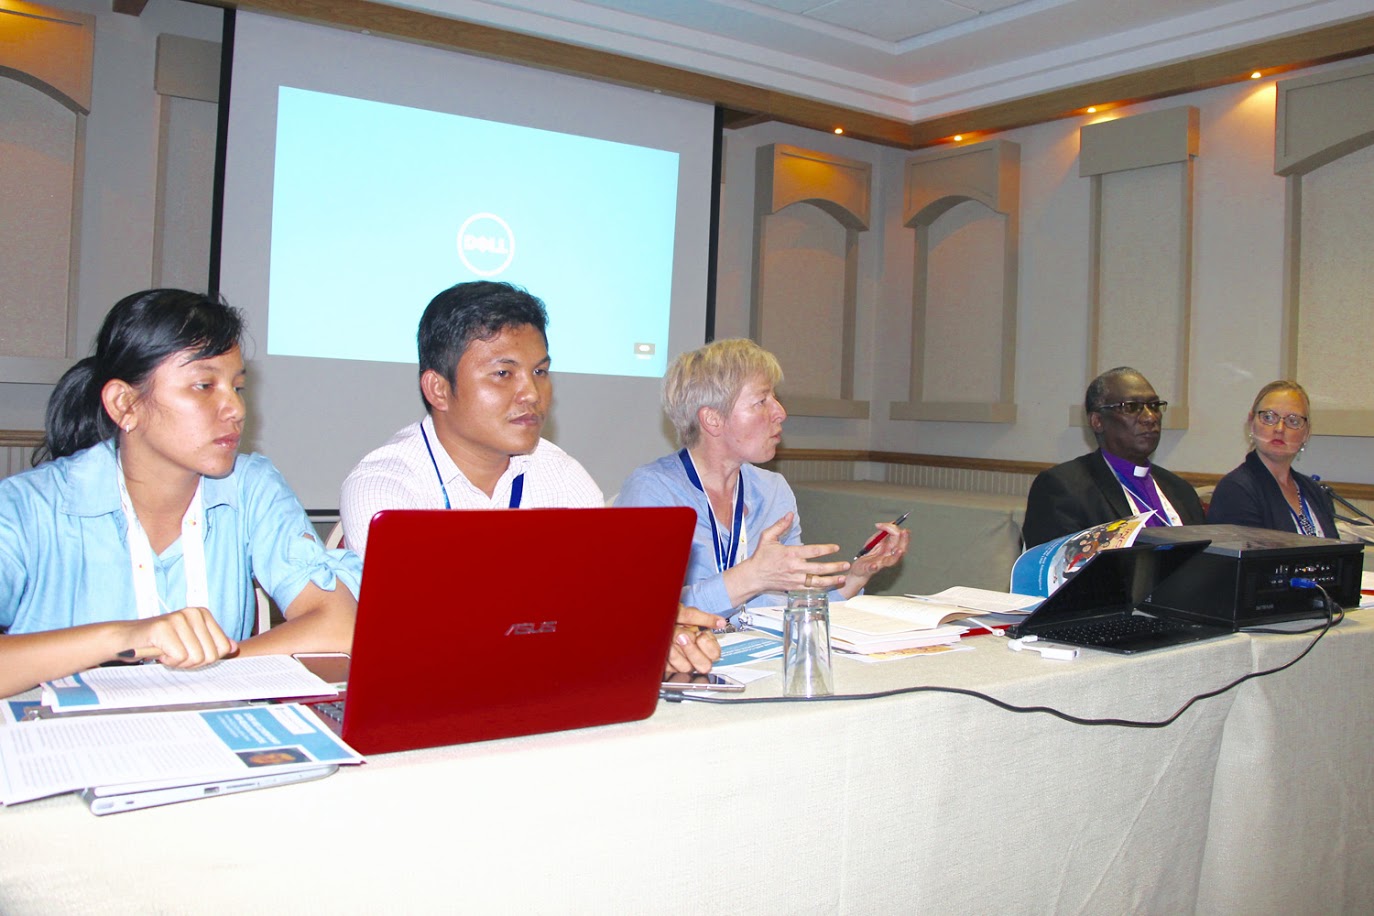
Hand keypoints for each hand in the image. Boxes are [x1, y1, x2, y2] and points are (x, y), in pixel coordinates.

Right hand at [119, 607, 236, 668]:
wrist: (127, 639)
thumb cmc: (160, 642)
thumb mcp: (190, 642)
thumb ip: (212, 643)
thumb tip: (233, 647)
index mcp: (203, 614)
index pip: (222, 648)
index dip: (205, 659)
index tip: (188, 652)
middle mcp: (193, 612)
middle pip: (210, 655)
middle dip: (192, 662)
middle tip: (175, 654)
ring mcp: (178, 618)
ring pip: (195, 657)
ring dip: (178, 662)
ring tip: (166, 651)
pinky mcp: (163, 628)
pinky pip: (179, 657)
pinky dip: (167, 660)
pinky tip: (158, 651)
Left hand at [666, 605, 724, 673]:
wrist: (653, 618)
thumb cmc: (670, 616)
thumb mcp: (688, 614)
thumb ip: (704, 619)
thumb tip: (721, 623)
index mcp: (704, 643)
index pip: (715, 654)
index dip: (708, 646)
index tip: (700, 635)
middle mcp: (695, 653)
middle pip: (704, 666)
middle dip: (693, 651)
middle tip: (683, 637)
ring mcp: (683, 661)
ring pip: (686, 668)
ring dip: (678, 651)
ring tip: (672, 637)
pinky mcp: (670, 666)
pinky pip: (672, 668)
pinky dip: (668, 654)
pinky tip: (666, 644)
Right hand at [729, 513, 849, 603]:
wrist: (753, 576)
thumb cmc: (761, 557)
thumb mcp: (768, 537)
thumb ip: (780, 525)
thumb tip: (790, 514)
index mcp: (790, 554)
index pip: (813, 551)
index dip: (826, 549)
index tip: (836, 548)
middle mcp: (795, 568)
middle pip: (819, 568)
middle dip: (835, 566)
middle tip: (846, 564)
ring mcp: (795, 580)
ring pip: (817, 582)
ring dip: (832, 580)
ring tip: (843, 577)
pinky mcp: (793, 588)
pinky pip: (810, 590)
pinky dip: (821, 589)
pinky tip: (830, 586)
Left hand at [839, 522, 910, 598]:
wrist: (859, 568)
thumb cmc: (868, 554)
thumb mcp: (875, 541)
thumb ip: (882, 532)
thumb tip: (891, 523)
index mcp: (890, 548)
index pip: (898, 538)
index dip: (892, 528)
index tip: (880, 524)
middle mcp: (888, 556)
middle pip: (900, 549)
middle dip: (904, 540)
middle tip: (904, 532)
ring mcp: (880, 563)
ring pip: (892, 561)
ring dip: (897, 555)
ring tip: (899, 550)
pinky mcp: (869, 569)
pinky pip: (873, 569)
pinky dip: (874, 567)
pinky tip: (874, 565)